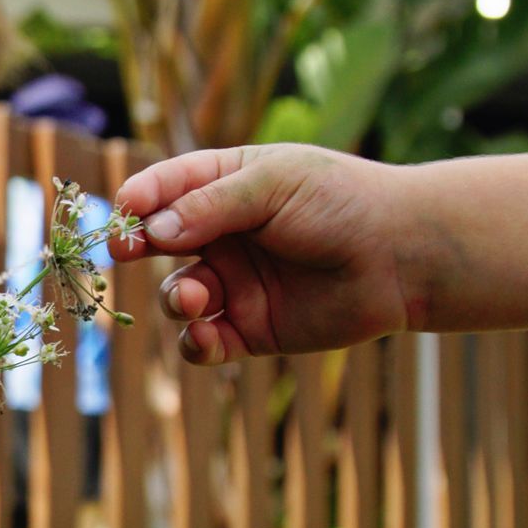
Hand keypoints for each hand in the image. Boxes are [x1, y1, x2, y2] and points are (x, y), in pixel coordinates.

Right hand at [108, 144, 423, 364]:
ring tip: (198, 298)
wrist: (403, 255)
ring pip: (180, 295)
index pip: (166, 189)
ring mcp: (236, 284)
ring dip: (179, 298)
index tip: (124, 214)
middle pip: (160, 242)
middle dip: (137, 246)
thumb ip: (211, 205)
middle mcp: (224, 235)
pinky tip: (206, 335)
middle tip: (124, 252)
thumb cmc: (342, 202)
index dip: (139, 201)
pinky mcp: (252, 329)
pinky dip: (197, 342)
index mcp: (227, 186)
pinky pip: (206, 341)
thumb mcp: (275, 184)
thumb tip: (153, 229)